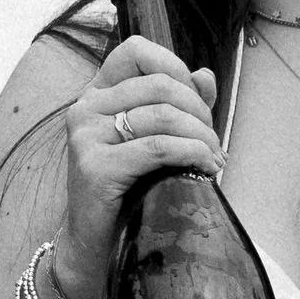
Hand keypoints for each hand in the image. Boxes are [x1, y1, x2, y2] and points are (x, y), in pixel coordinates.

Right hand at [48, 38, 221, 298]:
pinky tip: (205, 167)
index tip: (197, 100)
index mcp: (96, 95)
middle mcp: (84, 109)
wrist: (95, 248)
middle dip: (200, 111)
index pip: (135, 50)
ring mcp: (85, 137)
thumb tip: (205, 75)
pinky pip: (158, 147)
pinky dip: (192, 154)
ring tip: (214, 159)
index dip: (174, 65)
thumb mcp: (153, 141)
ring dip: (202, 136)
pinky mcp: (95, 168)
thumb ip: (178, 105)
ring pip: (163, 115)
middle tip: (214, 141)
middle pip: (160, 84)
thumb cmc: (128, 193)